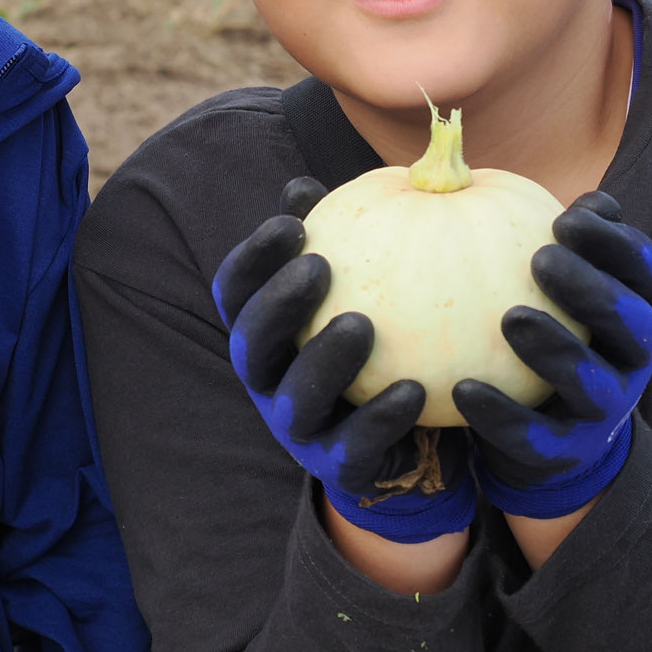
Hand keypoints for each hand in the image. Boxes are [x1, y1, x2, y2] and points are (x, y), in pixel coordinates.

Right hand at [213, 177, 473, 542]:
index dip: (253, 257)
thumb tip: (304, 183)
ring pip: (294, 399)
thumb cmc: (372, 336)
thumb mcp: (354, 283)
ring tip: (363, 325)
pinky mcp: (339, 468)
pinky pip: (355, 448)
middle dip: (278, 305)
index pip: (235, 290)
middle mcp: (266, 379)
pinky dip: (380, 420)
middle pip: (250, 344)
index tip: (292, 223)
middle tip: (319, 267)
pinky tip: (416, 389)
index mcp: (260, 330)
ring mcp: (298, 428)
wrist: (402, 431)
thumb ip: (335, 237)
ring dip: (323, 360)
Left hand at [454, 192, 651, 519]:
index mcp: (638, 306)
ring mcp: (606, 408)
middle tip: (540, 258)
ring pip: (593, 383)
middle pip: (629, 322)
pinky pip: (537, 436)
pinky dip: (502, 416)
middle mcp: (634, 356)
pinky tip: (462, 389)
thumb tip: (528, 181)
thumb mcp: (562, 281)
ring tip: (510, 319)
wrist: (555, 432)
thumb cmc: (553, 325)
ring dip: (556, 350)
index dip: (614, 243)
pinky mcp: (567, 450)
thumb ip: (553, 236)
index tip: (566, 217)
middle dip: (591, 289)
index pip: (644, 269)